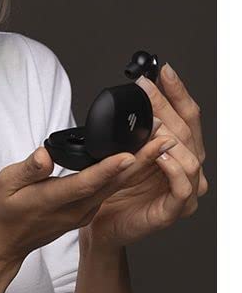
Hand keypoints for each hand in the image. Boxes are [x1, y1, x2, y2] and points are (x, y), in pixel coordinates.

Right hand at [0, 140, 171, 269]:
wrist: (2, 242)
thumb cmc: (0, 210)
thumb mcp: (3, 184)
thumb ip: (27, 169)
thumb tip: (44, 154)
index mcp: (53, 201)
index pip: (87, 183)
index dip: (109, 169)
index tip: (129, 154)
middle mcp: (74, 210)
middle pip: (112, 184)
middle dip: (140, 161)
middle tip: (161, 139)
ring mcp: (82, 213)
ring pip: (114, 188)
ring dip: (138, 166)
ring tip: (157, 143)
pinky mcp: (84, 212)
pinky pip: (109, 191)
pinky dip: (125, 174)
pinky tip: (135, 160)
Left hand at [84, 62, 208, 249]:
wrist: (101, 222)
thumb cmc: (114, 186)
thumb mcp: (124, 148)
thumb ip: (136, 126)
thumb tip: (139, 91)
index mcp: (177, 150)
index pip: (186, 115)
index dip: (177, 91)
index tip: (164, 70)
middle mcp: (186, 167)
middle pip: (187, 130)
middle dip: (167, 105)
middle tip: (147, 88)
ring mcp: (183, 189)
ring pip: (191, 157)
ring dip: (171, 137)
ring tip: (154, 124)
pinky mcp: (173, 209)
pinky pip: (182, 188)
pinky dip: (173, 169)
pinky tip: (160, 155)